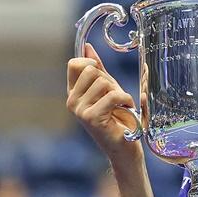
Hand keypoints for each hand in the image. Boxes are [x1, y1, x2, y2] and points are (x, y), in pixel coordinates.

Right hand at [66, 43, 140, 159]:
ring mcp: (79, 110)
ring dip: (120, 93)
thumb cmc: (119, 118)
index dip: (92, 64)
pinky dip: (125, 101)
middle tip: (115, 98)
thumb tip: (88, 47)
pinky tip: (125, 111)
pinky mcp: (91, 118)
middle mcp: (72, 101)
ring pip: (103, 83)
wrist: (125, 148)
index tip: (104, 77)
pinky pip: (113, 96)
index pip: (74, 64)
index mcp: (73, 92)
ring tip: (120, 107)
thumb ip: (98, 69)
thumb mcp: (109, 88)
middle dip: (110, 81)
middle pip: (91, 70)